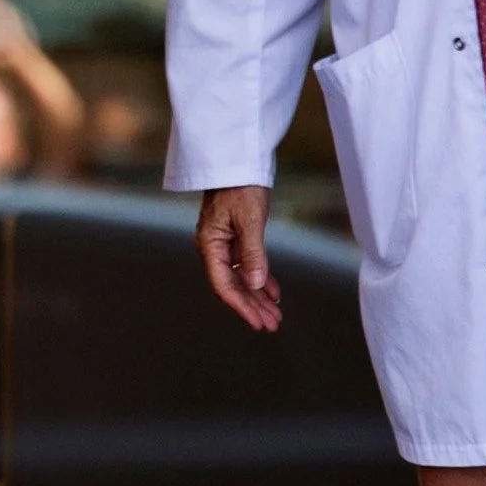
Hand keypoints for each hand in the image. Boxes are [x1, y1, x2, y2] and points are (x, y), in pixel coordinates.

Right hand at [197, 186, 282, 331]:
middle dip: (252, 307)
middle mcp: (213, 248)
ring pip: (240, 278)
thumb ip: (252, 253)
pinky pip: (246, 265)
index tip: (258, 322)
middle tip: (272, 324)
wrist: (237, 160)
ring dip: (257, 297)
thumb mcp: (249, 220)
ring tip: (275, 315)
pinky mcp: (235, 237)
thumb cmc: (239, 186)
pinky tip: (273, 292)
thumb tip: (254, 284)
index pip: (223, 285)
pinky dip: (260, 279)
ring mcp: (224, 244)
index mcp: (209, 245)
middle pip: (232, 285)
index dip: (241, 306)